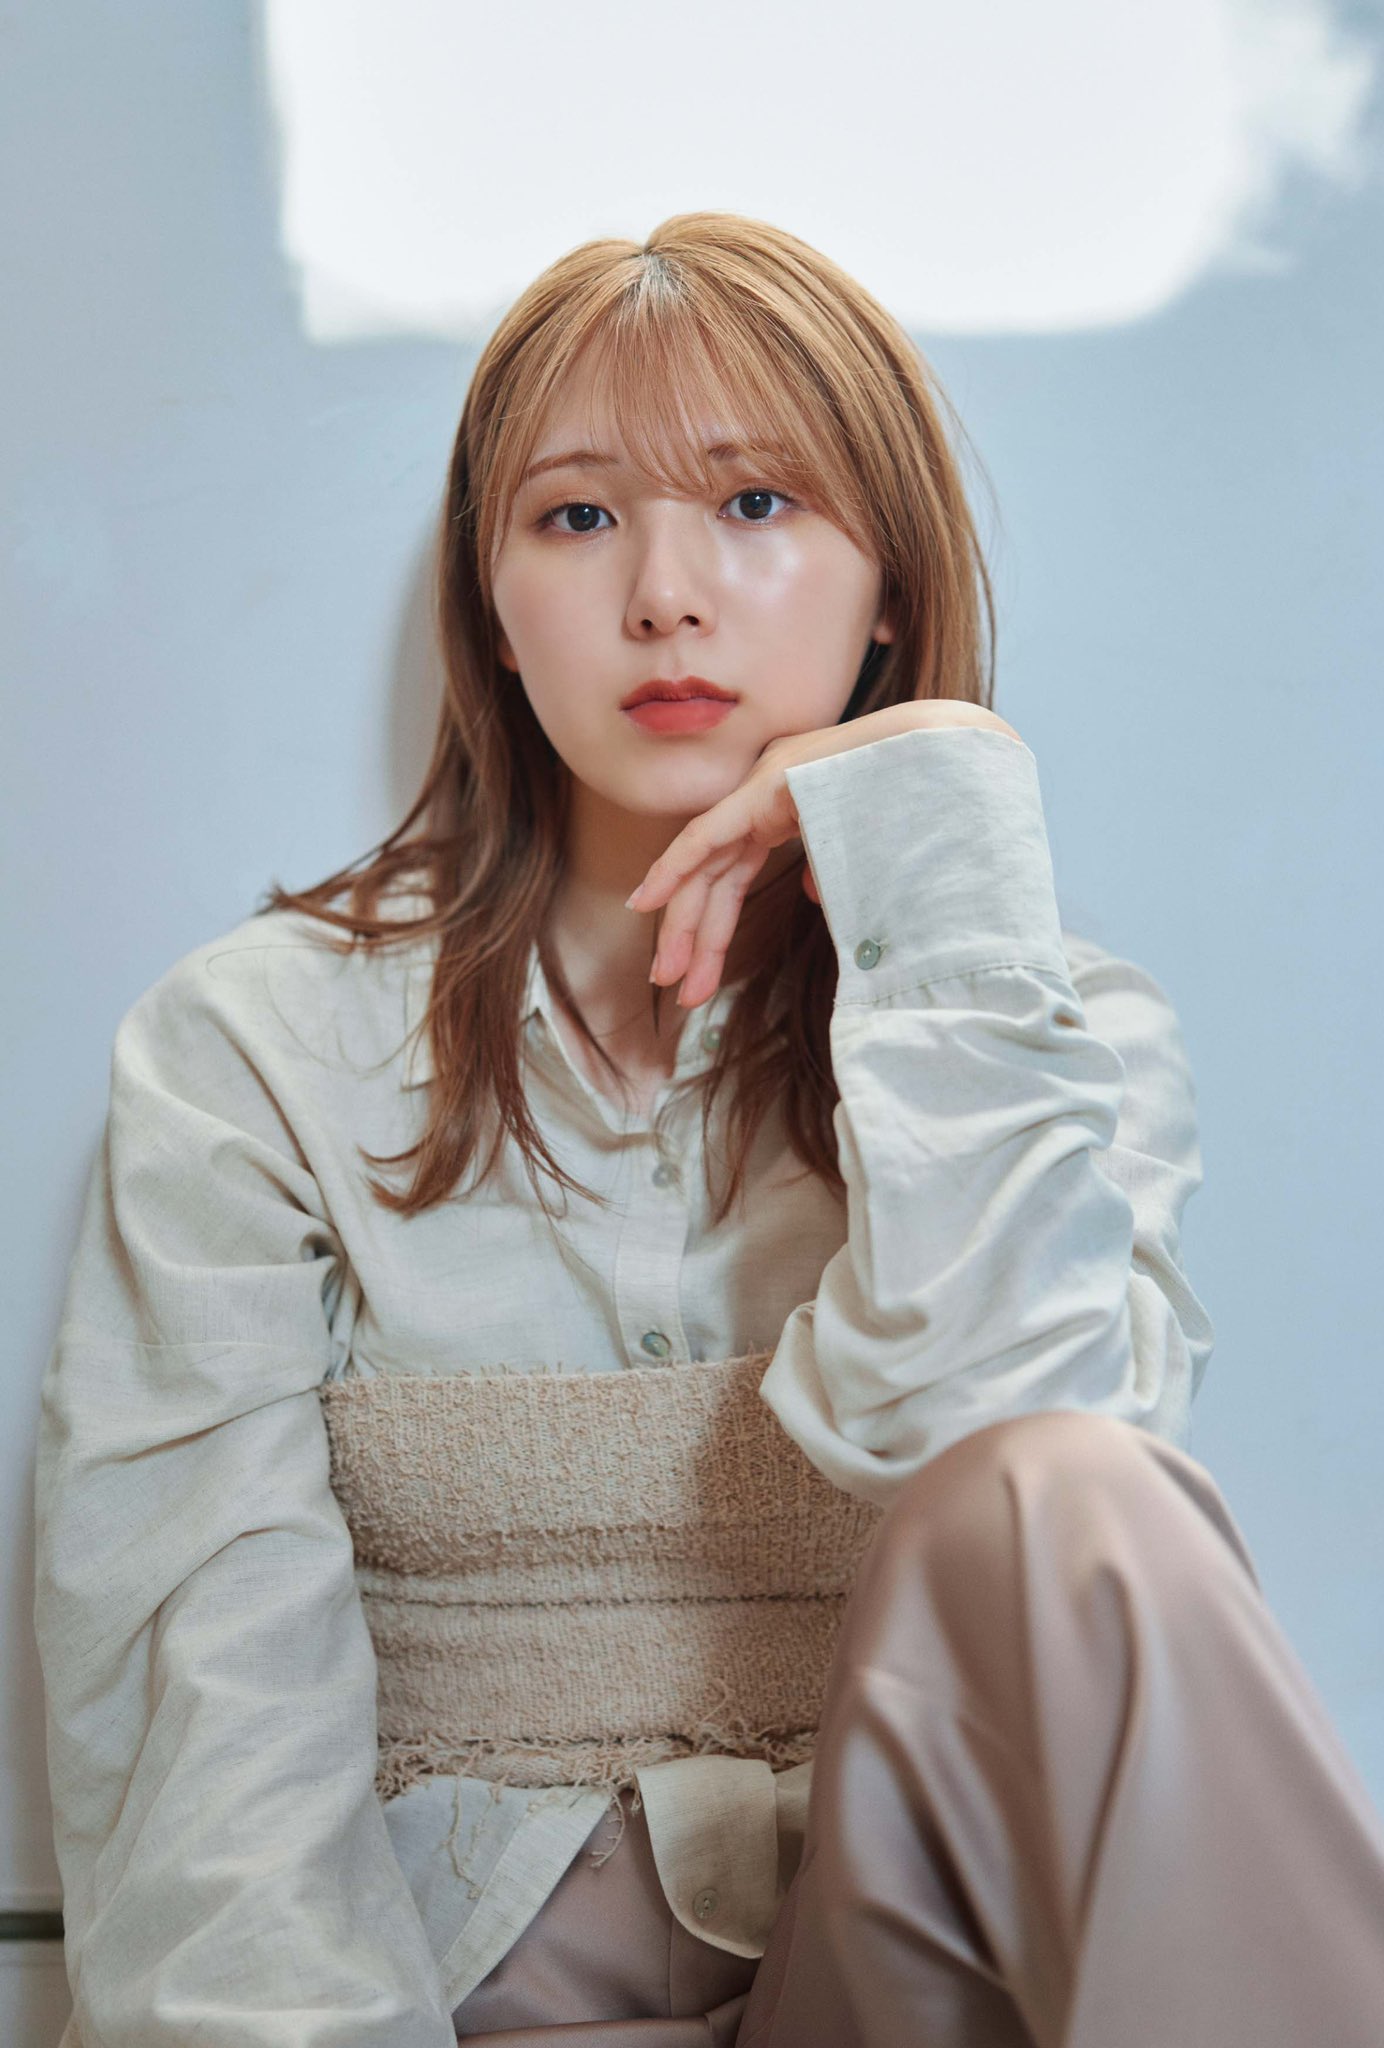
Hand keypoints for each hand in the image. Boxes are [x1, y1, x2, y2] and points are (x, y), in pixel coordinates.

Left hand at [625, 700, 1022, 1009]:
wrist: (950, 761)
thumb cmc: (918, 805)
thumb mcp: (862, 850)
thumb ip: (829, 865)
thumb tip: (811, 893)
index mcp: (788, 804)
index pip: (733, 869)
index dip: (709, 921)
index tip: (688, 968)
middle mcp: (766, 792)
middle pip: (716, 875)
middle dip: (695, 936)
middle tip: (674, 988)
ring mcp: (763, 785)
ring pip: (706, 865)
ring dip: (686, 923)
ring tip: (668, 976)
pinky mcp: (765, 787)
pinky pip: (706, 835)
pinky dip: (675, 868)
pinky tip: (648, 901)